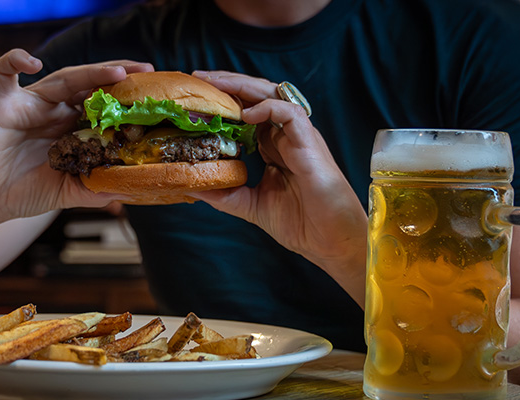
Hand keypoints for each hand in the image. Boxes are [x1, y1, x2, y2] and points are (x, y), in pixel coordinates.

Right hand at [0, 50, 152, 224]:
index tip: (153, 95)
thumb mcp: (68, 192)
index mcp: (71, 127)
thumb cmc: (23, 192)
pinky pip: (3, 73)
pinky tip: (32, 62)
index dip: (125, 97)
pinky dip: (14, 61)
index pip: (103, 104)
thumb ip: (96, 189)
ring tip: (118, 72)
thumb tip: (131, 190)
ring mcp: (30, 105)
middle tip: (145, 72)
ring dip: (90, 72)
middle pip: (89, 85)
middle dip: (118, 76)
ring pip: (62, 78)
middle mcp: (54, 110)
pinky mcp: (3, 105)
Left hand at [190, 71, 367, 276]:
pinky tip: (247, 113)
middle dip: (227, 83)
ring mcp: (298, 136)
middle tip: (198, 77)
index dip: (222, 99)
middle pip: (255, 95)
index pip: (245, 110)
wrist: (329, 240)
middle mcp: (284, 134)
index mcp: (272, 145)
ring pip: (272, 94)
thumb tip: (189, 185)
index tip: (194, 94)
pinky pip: (291, 112)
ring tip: (215, 83)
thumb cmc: (301, 222)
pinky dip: (268, 107)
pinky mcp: (309, 143)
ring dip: (242, 86)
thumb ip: (223, 193)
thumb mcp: (250, 205)